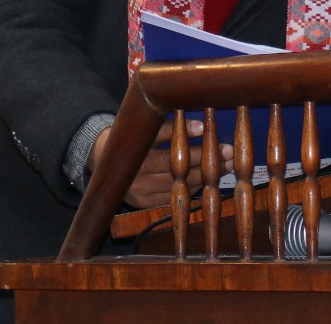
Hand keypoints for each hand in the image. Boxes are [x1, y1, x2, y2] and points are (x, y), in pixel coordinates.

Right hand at [89, 121, 233, 209]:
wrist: (101, 158)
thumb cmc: (127, 136)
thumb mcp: (143, 126)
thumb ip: (169, 127)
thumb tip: (200, 126)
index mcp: (137, 156)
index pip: (173, 153)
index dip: (197, 147)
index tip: (219, 141)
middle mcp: (138, 179)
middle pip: (180, 172)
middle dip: (207, 163)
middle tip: (229, 155)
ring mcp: (140, 195)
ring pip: (179, 187)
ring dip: (204, 177)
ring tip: (224, 167)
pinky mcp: (143, 205)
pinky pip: (173, 199)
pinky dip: (190, 189)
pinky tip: (207, 181)